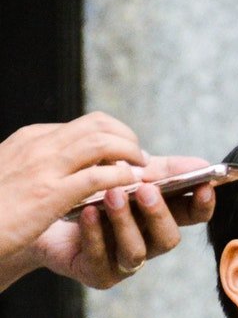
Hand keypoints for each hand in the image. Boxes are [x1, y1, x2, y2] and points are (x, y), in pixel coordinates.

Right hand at [0, 113, 145, 272]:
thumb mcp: (16, 174)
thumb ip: (42, 165)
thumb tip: (73, 166)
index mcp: (32, 138)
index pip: (86, 123)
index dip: (115, 136)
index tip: (127, 153)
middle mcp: (39, 145)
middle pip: (99, 125)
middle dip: (128, 138)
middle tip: (141, 159)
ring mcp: (44, 167)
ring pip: (102, 143)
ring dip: (130, 154)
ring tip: (141, 171)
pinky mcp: (50, 193)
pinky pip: (97, 175)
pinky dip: (121, 178)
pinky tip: (129, 187)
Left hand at [33, 153, 217, 288]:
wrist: (43, 210)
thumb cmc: (88, 190)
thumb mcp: (123, 175)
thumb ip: (159, 171)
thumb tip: (200, 162)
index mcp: (158, 216)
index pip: (191, 215)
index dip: (202, 204)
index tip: (205, 185)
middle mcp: (147, 241)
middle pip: (168, 238)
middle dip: (159, 214)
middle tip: (146, 189)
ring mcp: (123, 261)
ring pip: (136, 251)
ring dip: (126, 222)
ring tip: (111, 195)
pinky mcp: (96, 273)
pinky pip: (100, 258)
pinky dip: (95, 233)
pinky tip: (87, 212)